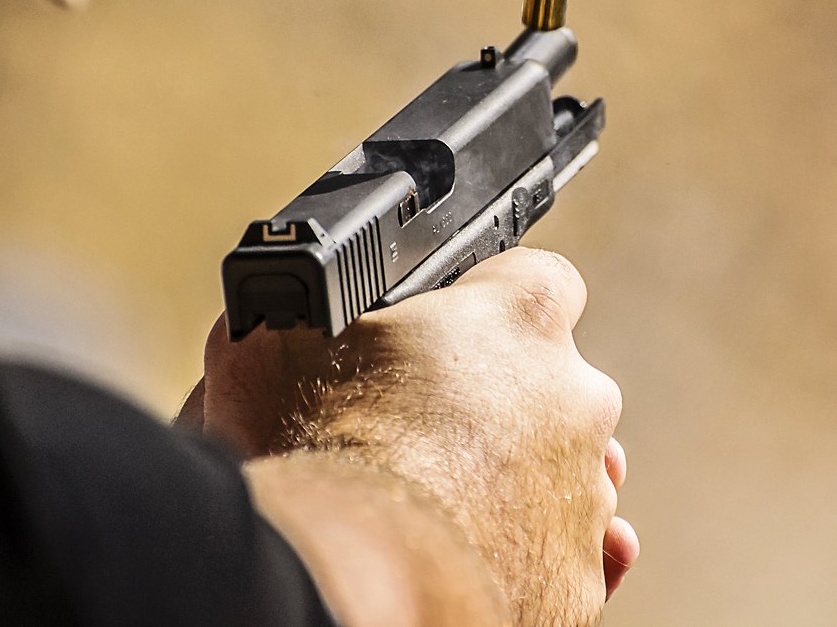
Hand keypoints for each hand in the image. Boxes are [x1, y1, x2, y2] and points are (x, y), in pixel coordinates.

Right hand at [188, 248, 638, 623]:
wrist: (349, 580)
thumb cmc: (319, 446)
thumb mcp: (282, 341)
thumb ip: (302, 315)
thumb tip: (275, 316)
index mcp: (519, 317)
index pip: (541, 278)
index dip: (500, 298)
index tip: (466, 322)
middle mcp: (574, 397)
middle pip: (552, 379)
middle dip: (507, 394)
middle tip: (435, 421)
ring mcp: (585, 493)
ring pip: (562, 468)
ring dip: (518, 473)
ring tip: (442, 492)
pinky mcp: (576, 580)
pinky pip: (571, 552)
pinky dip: (535, 547)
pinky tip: (488, 543)